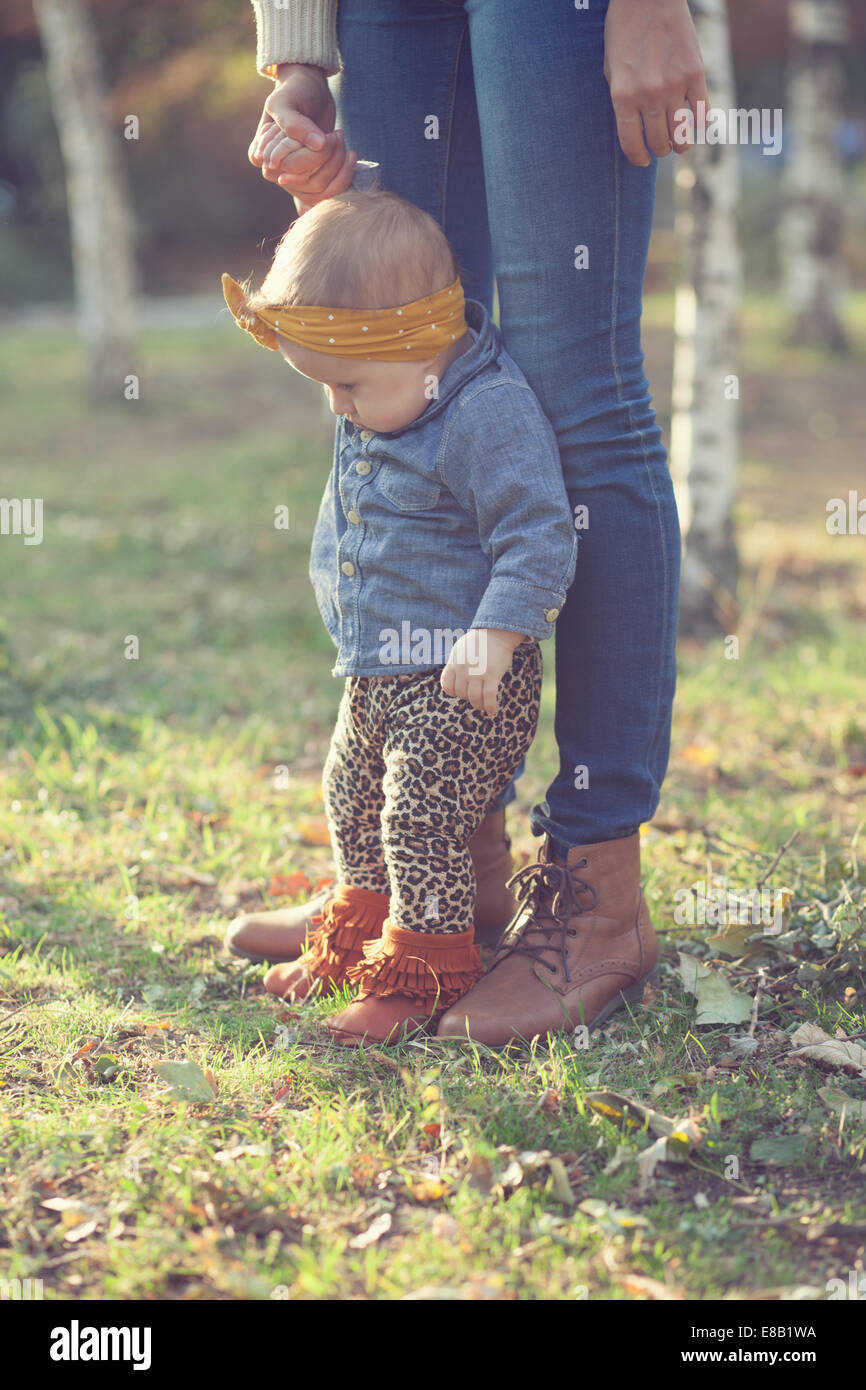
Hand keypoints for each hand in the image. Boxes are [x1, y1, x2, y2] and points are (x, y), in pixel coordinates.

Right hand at [248, 62, 356, 209]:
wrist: (309, 92)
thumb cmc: (294, 93)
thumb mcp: (287, 102)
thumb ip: (295, 124)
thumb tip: (318, 145)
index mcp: (260, 155)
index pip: (291, 167)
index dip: (312, 154)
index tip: (324, 135)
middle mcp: (275, 173)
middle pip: (306, 181)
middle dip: (327, 157)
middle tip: (338, 134)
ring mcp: (293, 182)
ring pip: (319, 190)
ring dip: (338, 164)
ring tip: (341, 138)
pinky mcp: (311, 184)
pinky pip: (328, 194)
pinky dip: (344, 175)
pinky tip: (350, 155)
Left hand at [440, 629, 525, 717]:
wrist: (496, 633)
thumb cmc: (479, 642)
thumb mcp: (460, 650)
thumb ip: (455, 663)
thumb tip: (454, 677)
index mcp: (454, 663)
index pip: (447, 685)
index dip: (453, 692)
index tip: (461, 692)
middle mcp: (463, 670)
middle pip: (461, 693)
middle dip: (468, 697)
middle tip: (476, 697)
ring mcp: (477, 674)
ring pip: (475, 698)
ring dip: (479, 705)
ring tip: (483, 707)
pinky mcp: (491, 676)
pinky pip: (489, 697)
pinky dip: (490, 706)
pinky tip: (492, 711)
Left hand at [603, 0, 707, 166]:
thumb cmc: (624, 32)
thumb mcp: (611, 69)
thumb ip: (622, 101)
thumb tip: (634, 130)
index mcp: (623, 96)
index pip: (632, 144)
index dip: (638, 158)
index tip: (642, 160)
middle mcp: (649, 95)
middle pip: (659, 142)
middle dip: (660, 150)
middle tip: (661, 147)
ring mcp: (674, 85)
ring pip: (682, 134)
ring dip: (680, 143)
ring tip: (678, 142)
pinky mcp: (696, 73)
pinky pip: (703, 113)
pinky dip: (700, 124)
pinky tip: (696, 123)